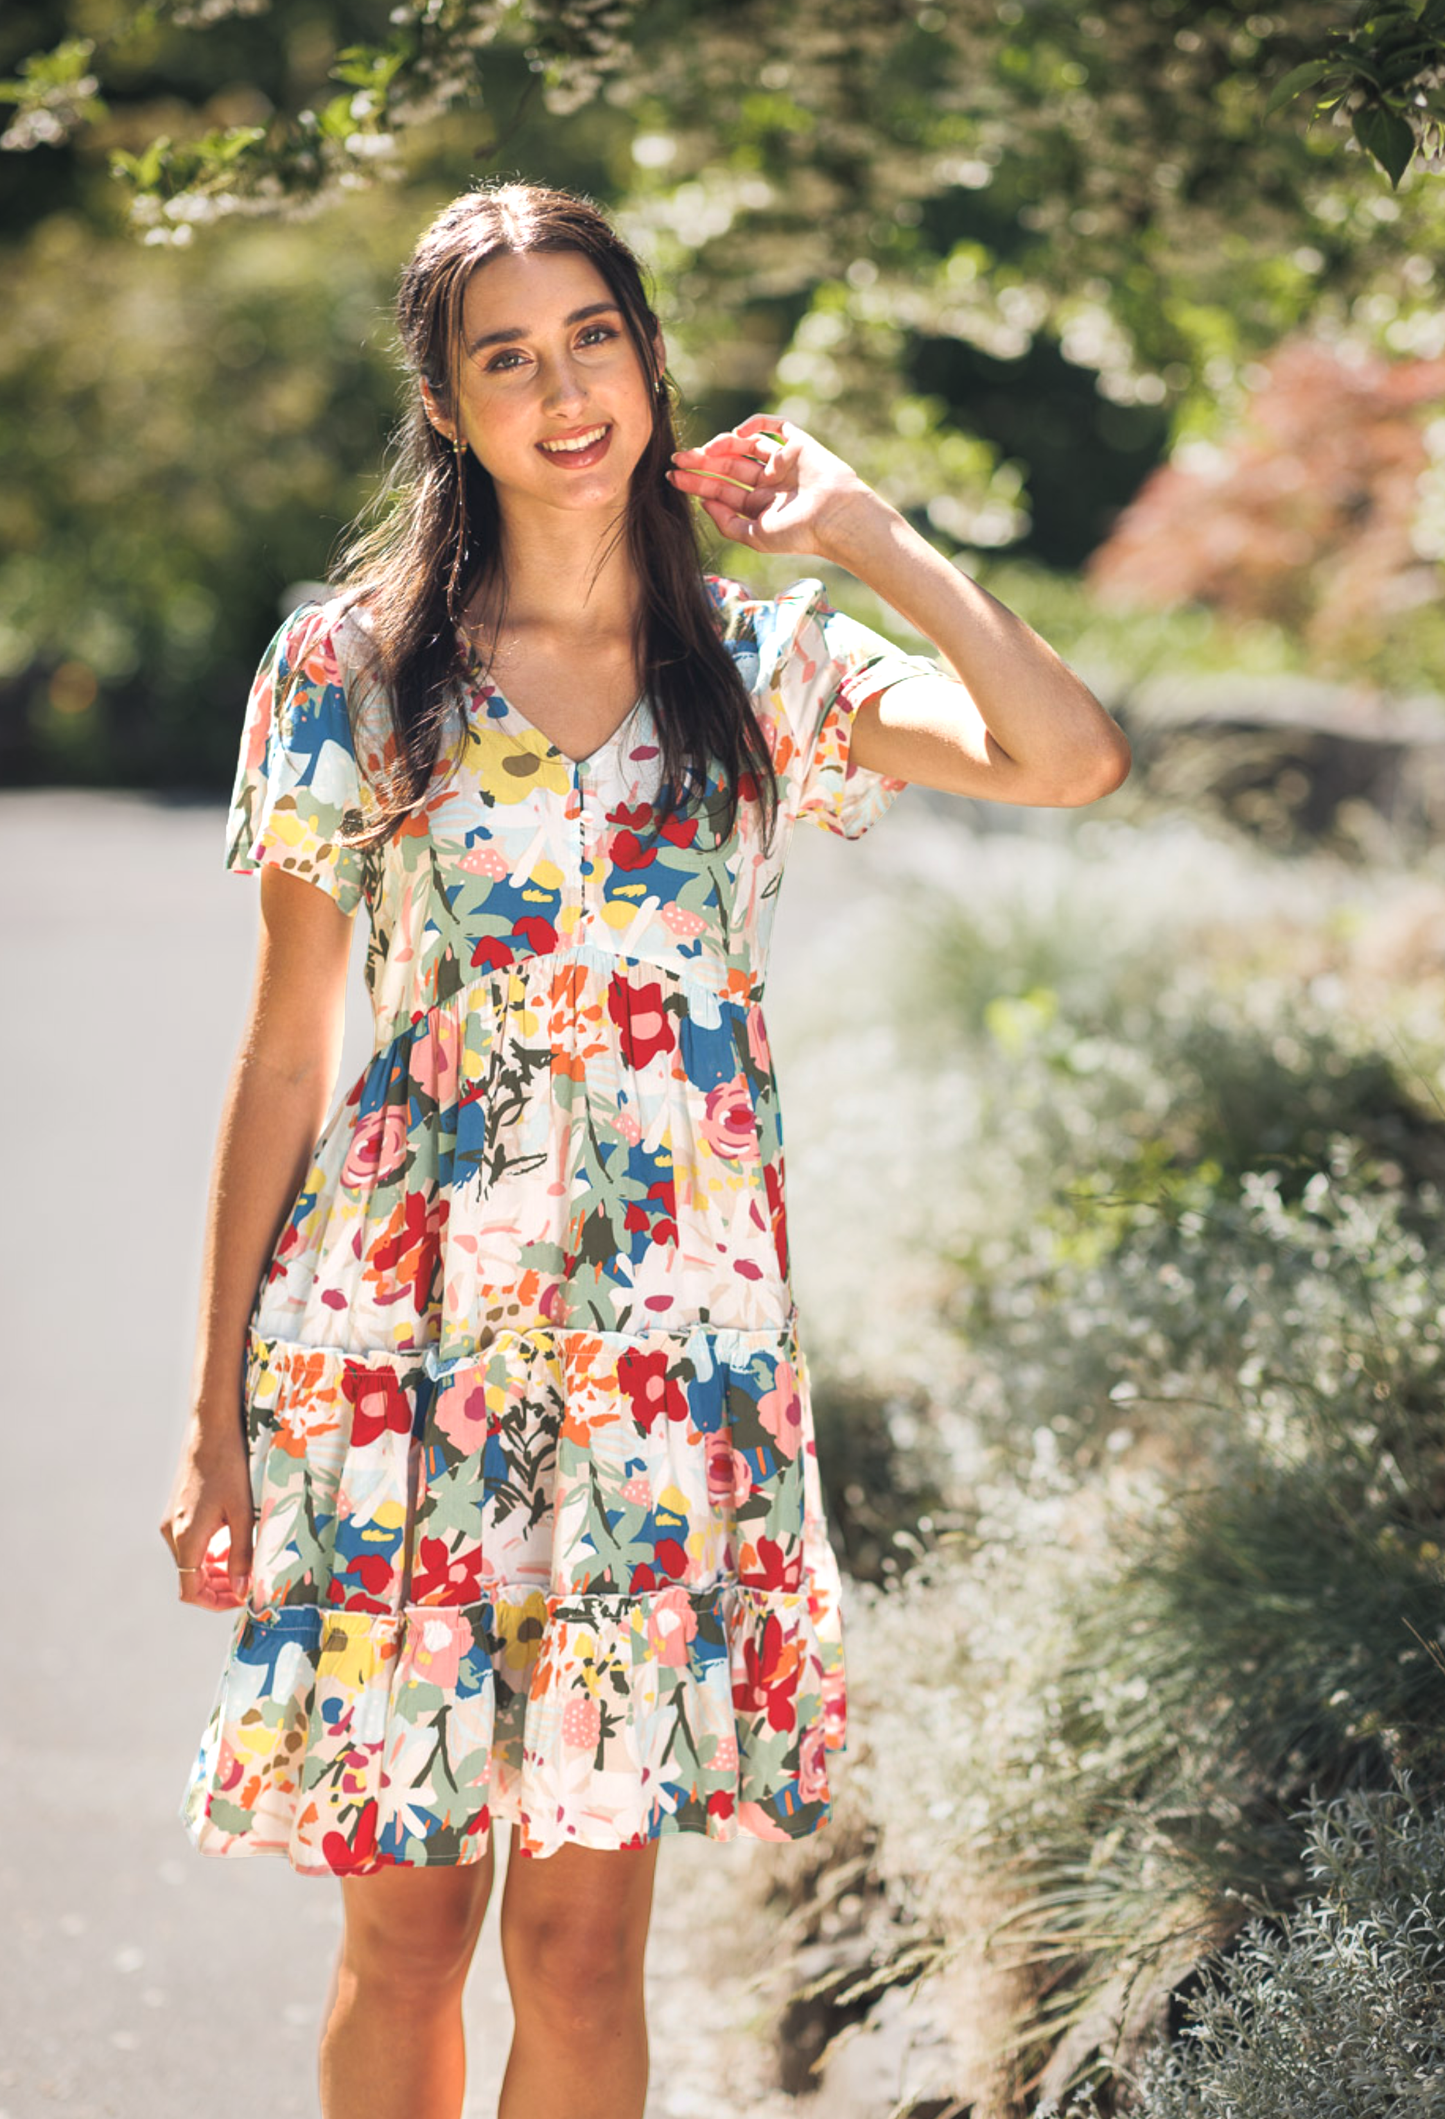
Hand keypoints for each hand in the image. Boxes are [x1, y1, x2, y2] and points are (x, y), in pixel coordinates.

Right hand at [159, 1420, 254, 1610]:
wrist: (211, 1429)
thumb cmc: (231, 1468)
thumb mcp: (244, 1514)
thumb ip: (243, 1555)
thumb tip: (243, 1591)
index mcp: (186, 1538)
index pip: (190, 1591)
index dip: (215, 1602)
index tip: (241, 1600)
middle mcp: (172, 1533)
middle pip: (191, 1578)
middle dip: (219, 1588)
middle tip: (248, 1585)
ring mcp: (172, 1521)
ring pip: (191, 1561)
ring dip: (216, 1570)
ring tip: (245, 1565)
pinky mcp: (177, 1511)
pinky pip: (191, 1543)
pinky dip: (210, 1552)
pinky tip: (233, 1543)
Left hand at [667, 415, 878, 558]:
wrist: (835, 517)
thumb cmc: (799, 533)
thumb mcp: (755, 536)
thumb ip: (727, 522)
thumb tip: (705, 503)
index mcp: (760, 506)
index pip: (722, 490)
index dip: (697, 483)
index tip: (673, 477)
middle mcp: (769, 483)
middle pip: (728, 467)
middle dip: (703, 462)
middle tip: (679, 459)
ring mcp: (782, 462)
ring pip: (745, 445)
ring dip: (723, 445)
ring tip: (708, 451)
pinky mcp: (797, 443)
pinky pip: (774, 426)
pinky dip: (755, 423)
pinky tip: (738, 432)